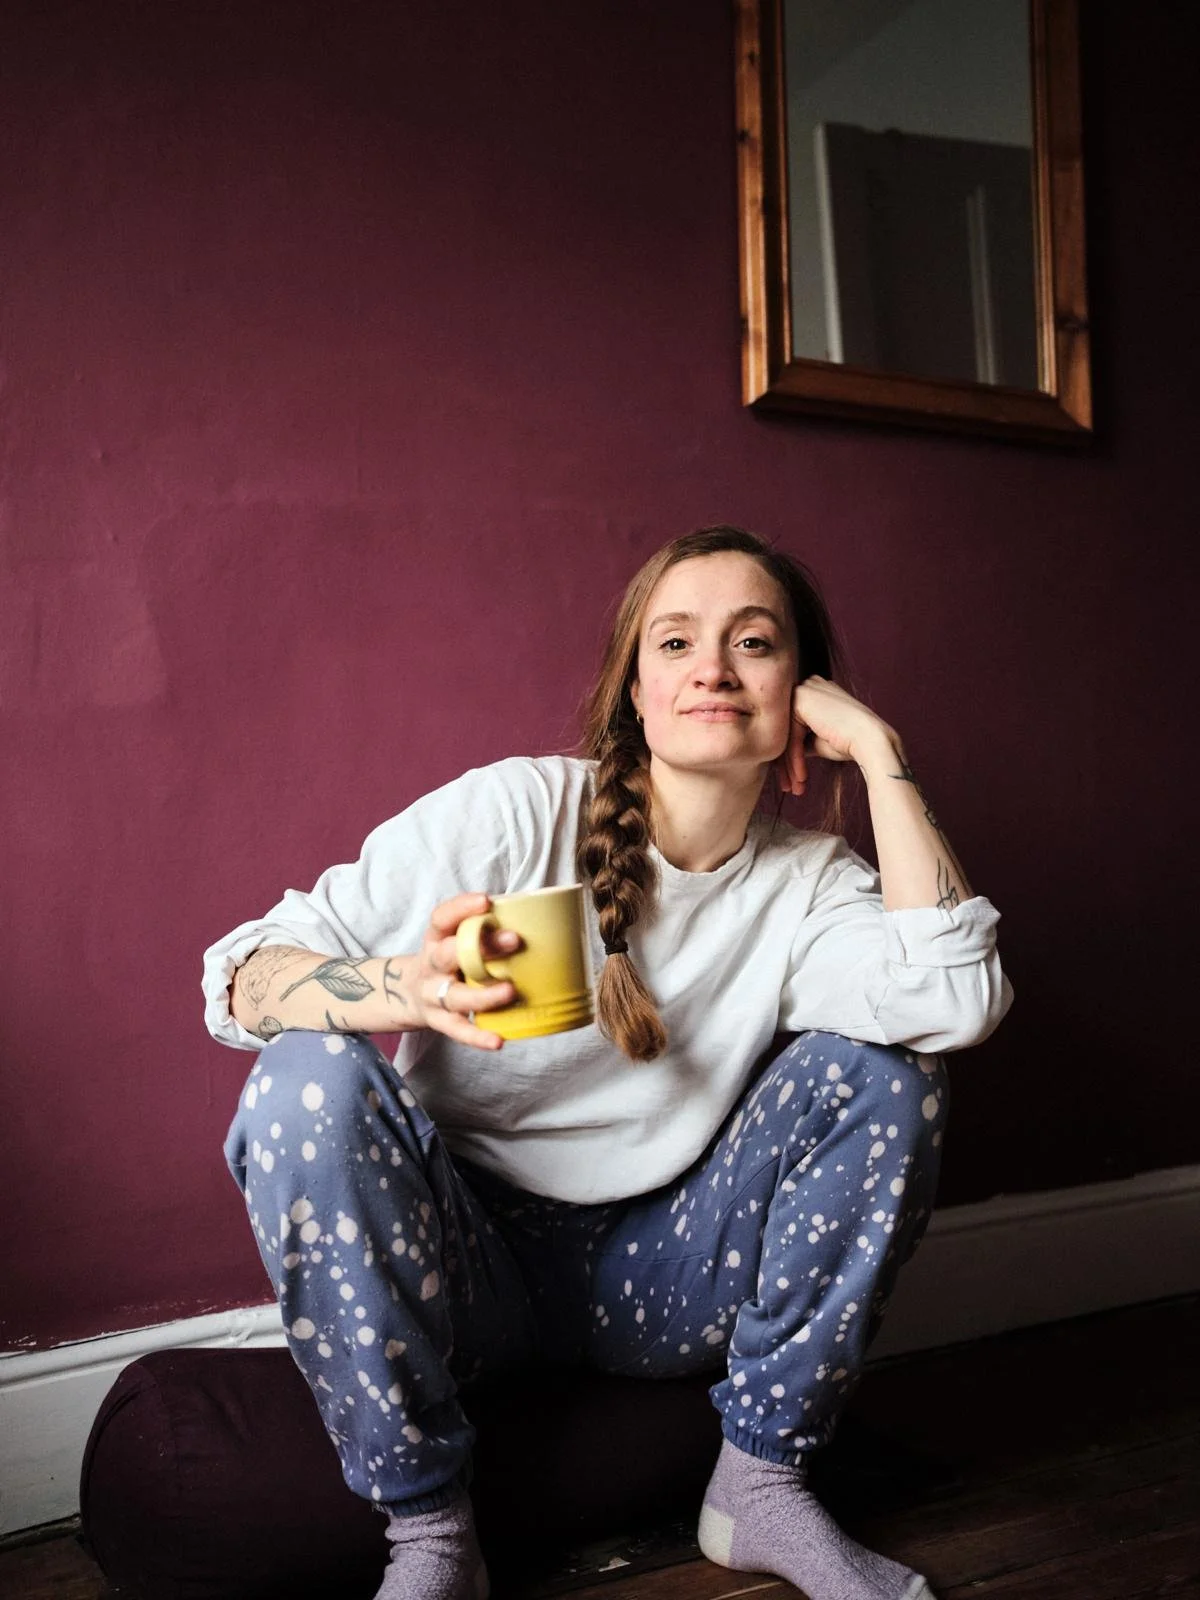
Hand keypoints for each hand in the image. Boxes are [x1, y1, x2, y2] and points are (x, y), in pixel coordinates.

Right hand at [396, 892, 518, 1050]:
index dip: (461, 908)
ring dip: (483, 995)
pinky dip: (477, 1037)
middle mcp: (431, 965)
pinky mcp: (439, 1021)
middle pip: (448, 955)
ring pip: (455, 996)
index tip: (485, 900)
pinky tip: (498, 1041)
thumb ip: (482, 932)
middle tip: (514, 940)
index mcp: (436, 938)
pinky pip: (458, 1030)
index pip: (441, 918)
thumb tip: (538, 918)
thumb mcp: (454, 940)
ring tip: (510, 991)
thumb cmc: (448, 960)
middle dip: (479, 948)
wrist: (408, 994)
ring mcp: (433, 994)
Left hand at [776, 676, 896, 795]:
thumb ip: (802, 741)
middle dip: (785, 763)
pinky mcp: (801, 699)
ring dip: (789, 765)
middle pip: (787, 729)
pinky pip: (791, 735)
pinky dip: (794, 758)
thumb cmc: (851, 743)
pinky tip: (801, 777)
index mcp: (816, 692)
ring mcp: (804, 690)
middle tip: (789, 787)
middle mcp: (809, 686)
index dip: (790, 755)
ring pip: (786, 734)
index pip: (794, 726)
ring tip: (793, 788)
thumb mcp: (820, 741)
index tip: (793, 778)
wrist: (872, 740)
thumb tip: (786, 752)